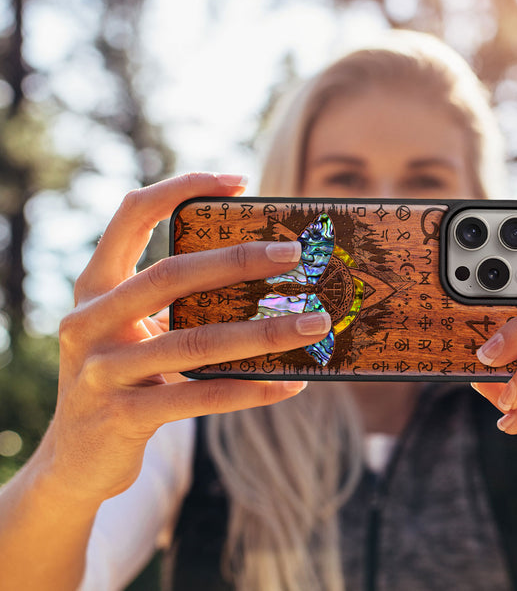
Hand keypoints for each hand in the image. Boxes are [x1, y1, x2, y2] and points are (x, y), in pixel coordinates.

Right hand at [41, 173, 329, 505]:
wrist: (74, 461)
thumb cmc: (122, 378)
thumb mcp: (135, 331)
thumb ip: (176, 303)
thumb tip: (264, 277)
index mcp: (96, 286)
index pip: (132, 215)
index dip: (181, 188)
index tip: (239, 182)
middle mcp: (90, 321)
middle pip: (171, 274)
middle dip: (239, 259)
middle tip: (294, 252)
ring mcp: (102, 370)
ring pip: (195, 342)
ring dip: (264, 332)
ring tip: (315, 323)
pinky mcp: (122, 416)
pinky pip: (200, 397)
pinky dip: (251, 390)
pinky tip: (291, 383)